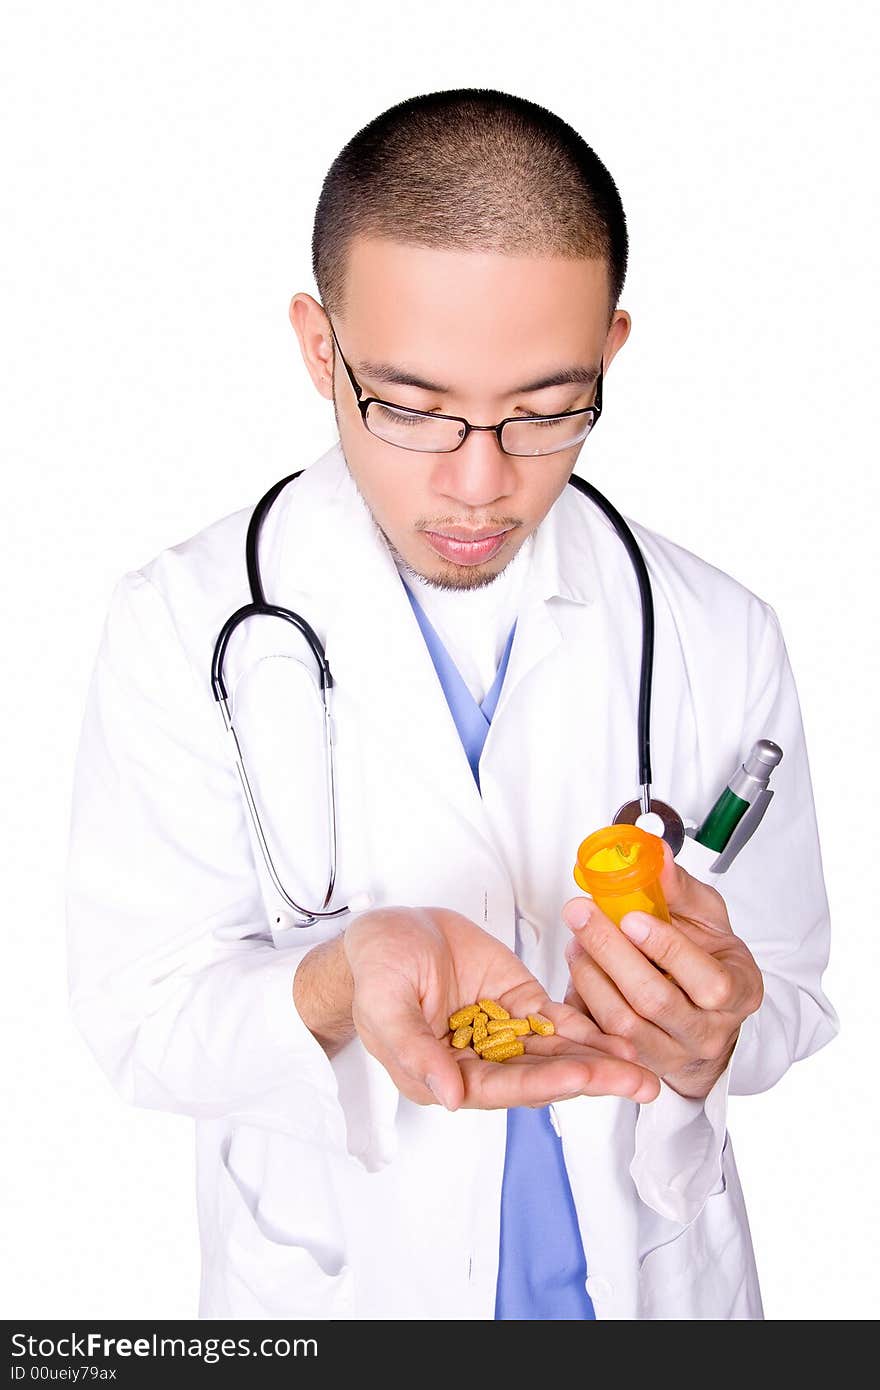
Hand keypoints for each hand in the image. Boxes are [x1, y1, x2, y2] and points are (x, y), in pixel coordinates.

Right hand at [343, 905, 659, 1111]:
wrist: (387, 932)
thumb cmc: (375, 968)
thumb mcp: (383, 1003)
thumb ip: (414, 1050)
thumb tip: (450, 1097)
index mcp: (443, 1075)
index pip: (501, 1086)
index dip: (544, 1084)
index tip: (584, 1079)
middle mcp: (479, 1062)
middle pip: (540, 1076)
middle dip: (591, 1079)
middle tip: (639, 1084)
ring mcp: (502, 1034)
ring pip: (556, 1053)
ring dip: (600, 1061)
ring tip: (644, 1069)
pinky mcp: (518, 1003)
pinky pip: (557, 1021)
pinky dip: (589, 1030)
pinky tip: (622, 1039)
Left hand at [560, 838, 763, 1098]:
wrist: (705, 1014)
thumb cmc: (708, 959)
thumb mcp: (708, 920)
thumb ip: (682, 889)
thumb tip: (656, 854)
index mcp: (739, 994)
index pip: (709, 983)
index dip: (667, 949)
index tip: (631, 916)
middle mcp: (708, 1032)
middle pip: (654, 1001)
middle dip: (611, 951)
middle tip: (580, 913)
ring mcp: (672, 1054)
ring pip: (622, 1023)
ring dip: (590, 975)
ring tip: (576, 940)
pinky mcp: (638, 1063)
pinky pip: (600, 1039)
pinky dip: (581, 1004)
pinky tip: (576, 971)